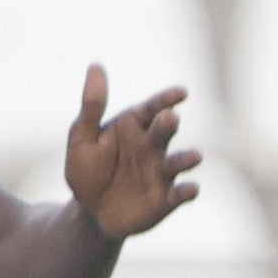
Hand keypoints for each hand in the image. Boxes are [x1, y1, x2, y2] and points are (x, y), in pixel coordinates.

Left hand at [62, 65, 198, 239]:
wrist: (89, 212)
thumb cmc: (86, 170)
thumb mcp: (82, 137)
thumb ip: (92, 106)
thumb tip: (96, 65)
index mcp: (134, 127)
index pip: (152, 108)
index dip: (166, 99)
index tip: (181, 93)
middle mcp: (152, 146)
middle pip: (164, 131)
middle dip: (168, 124)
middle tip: (169, 118)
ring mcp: (161, 172)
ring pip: (178, 161)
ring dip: (186, 158)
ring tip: (195, 156)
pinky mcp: (165, 199)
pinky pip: (180, 194)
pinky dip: (188, 191)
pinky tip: (191, 189)